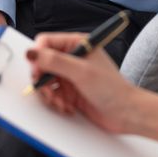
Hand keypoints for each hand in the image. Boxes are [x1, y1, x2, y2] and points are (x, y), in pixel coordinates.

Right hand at [26, 32, 140, 133]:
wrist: (125, 113)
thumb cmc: (112, 88)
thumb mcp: (81, 72)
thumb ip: (55, 61)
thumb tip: (32, 52)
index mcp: (77, 44)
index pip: (46, 42)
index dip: (38, 56)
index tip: (38, 72)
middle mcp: (72, 57)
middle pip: (42, 63)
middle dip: (42, 80)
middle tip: (48, 91)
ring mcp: (70, 75)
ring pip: (44, 81)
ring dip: (49, 94)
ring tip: (61, 102)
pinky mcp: (70, 91)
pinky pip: (51, 95)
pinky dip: (55, 102)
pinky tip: (67, 107)